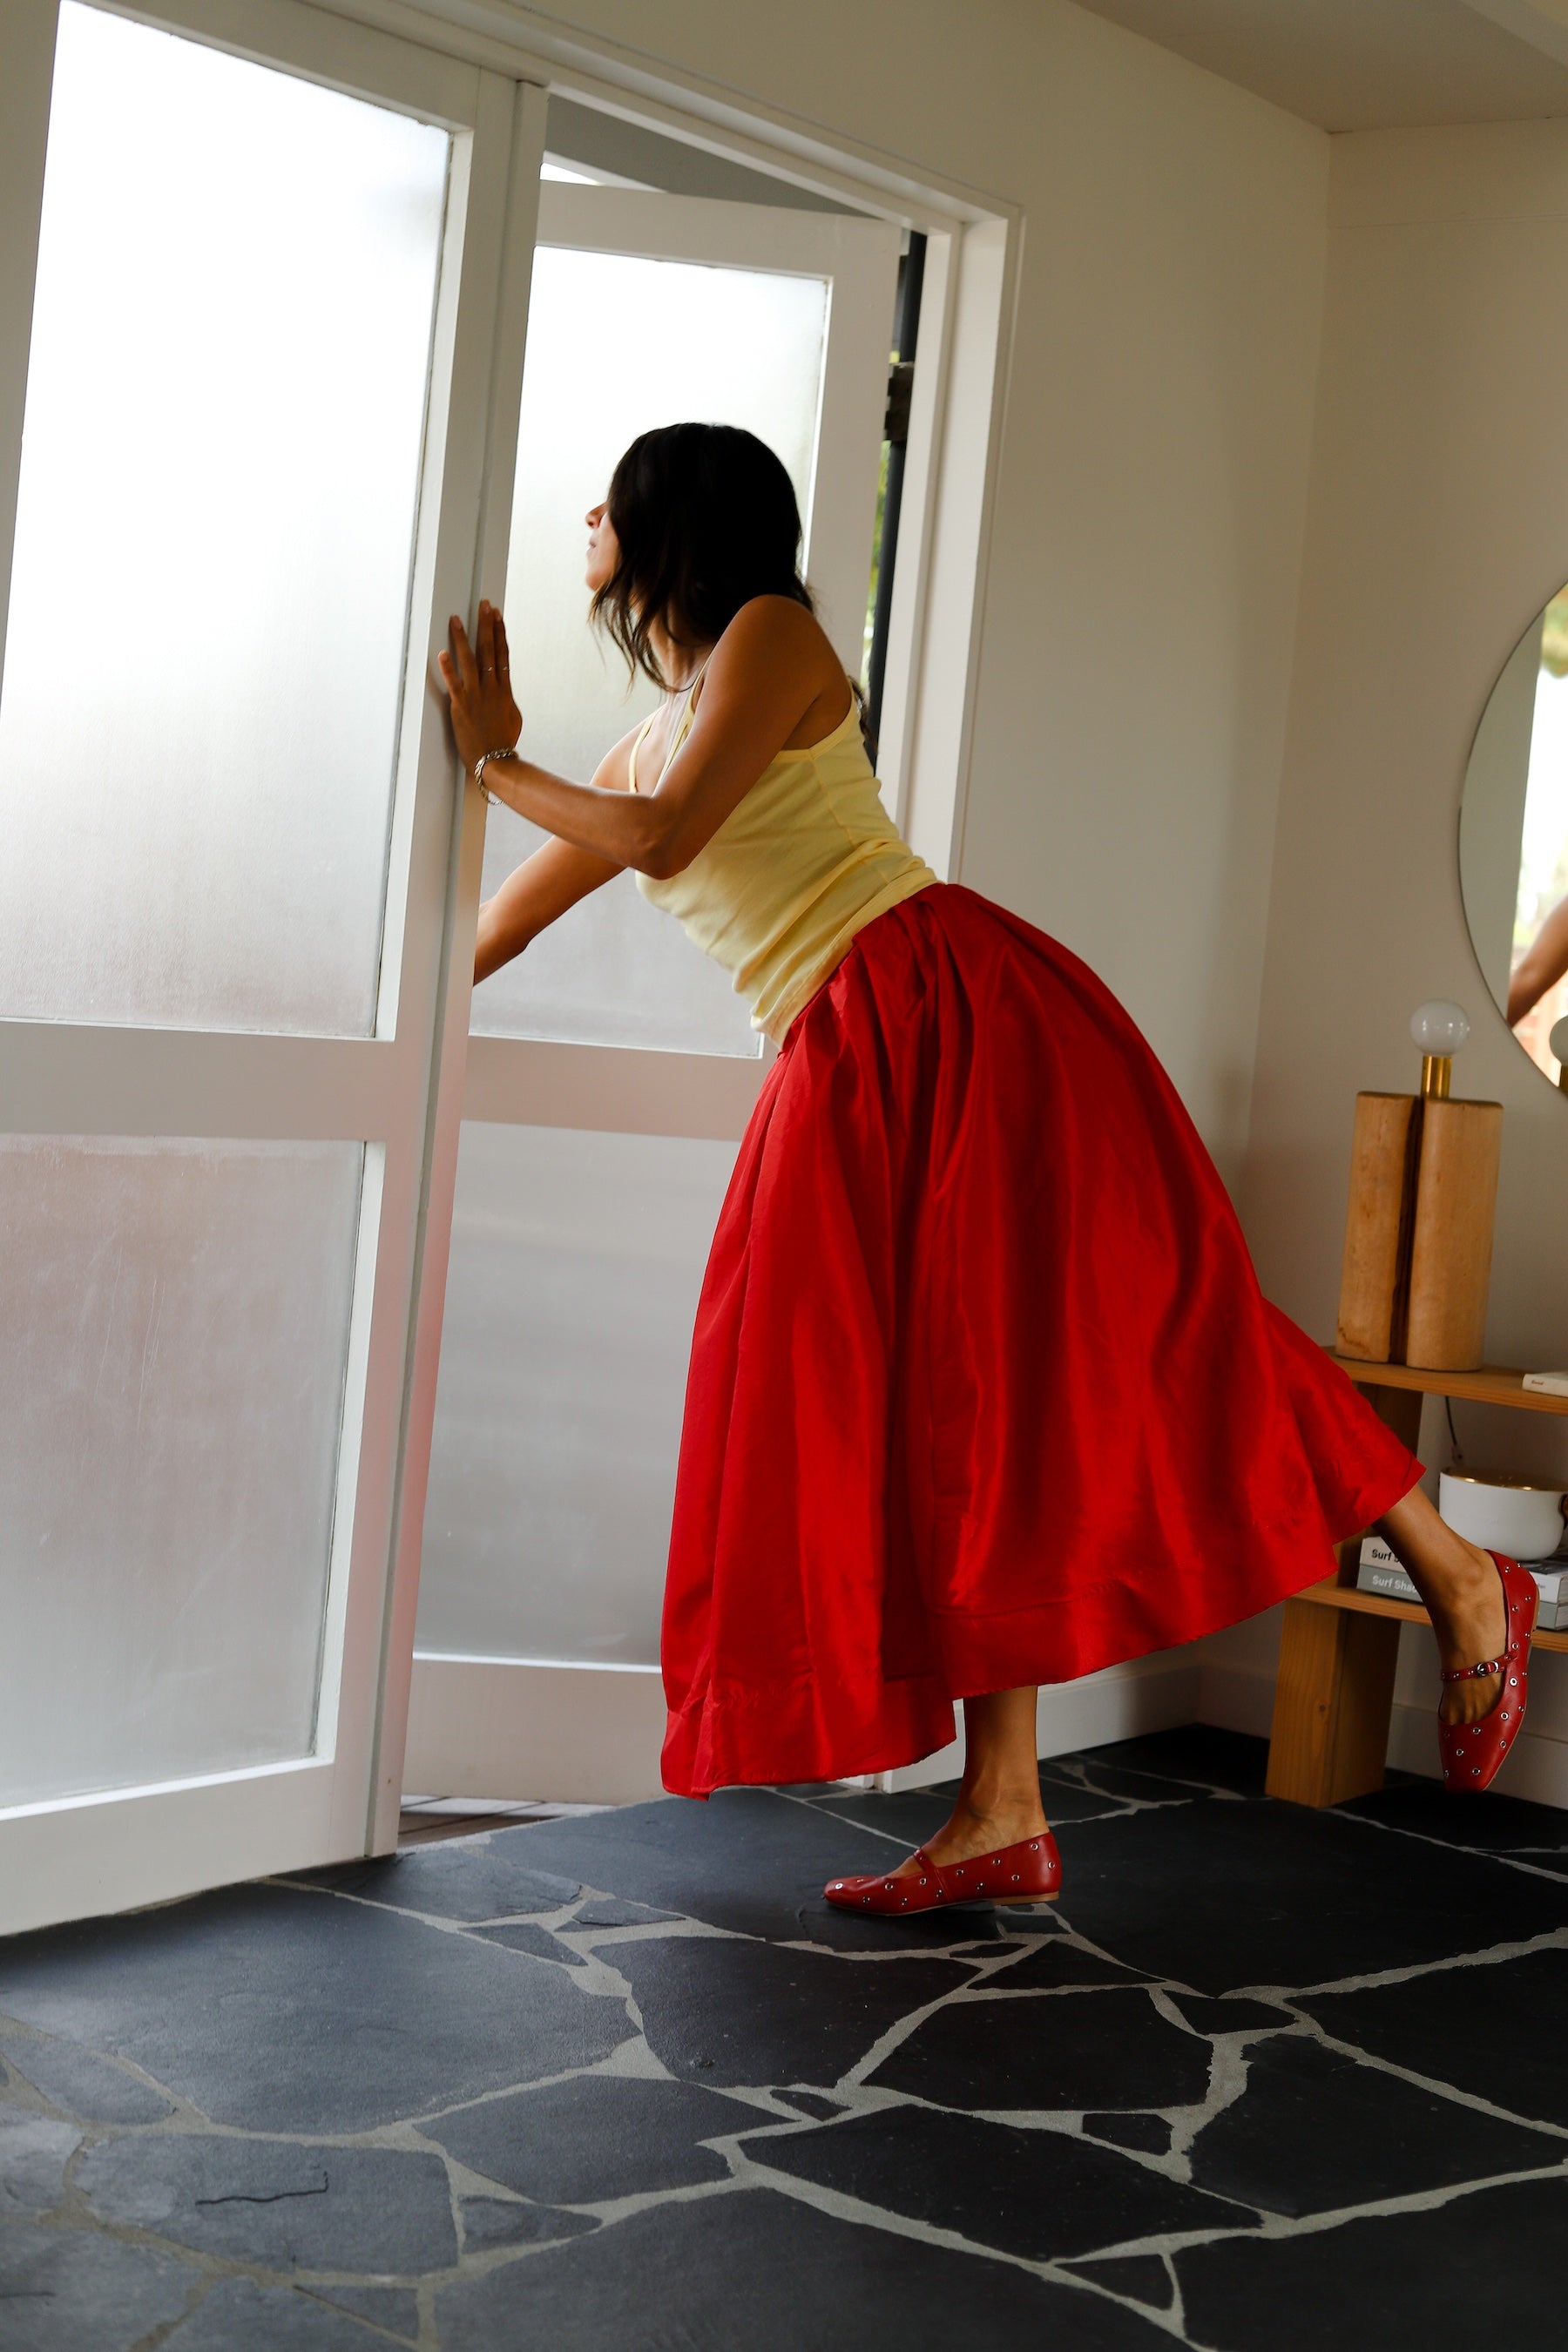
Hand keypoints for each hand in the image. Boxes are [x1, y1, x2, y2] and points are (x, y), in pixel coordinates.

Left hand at [438, 601, 520, 773]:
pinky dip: (447, 669)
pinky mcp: (461, 707)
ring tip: (456, 620)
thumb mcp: (513, 716)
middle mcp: (491, 689)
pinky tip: (442, 653)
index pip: (502, 654)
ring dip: (463, 639)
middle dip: (486, 626)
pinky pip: (453, 684)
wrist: (494, 761)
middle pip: (488, 651)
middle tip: (484, 606)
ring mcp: (476, 697)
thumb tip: (504, 687)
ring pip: (469, 662)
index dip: (500, 633)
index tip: (497, 615)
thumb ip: (508, 698)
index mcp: (504, 690)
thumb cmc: (503, 741)